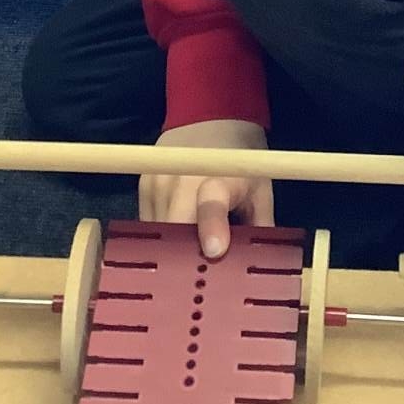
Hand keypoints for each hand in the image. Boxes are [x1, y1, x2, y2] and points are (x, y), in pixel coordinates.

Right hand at [139, 119, 274, 257]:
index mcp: (220, 177)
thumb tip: (256, 269)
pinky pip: (149, 225)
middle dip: (185, 260)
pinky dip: (162, 238)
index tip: (214, 251)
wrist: (212, 118)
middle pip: (175, 229)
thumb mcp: (261, 192)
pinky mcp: (143, 185)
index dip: (212, 227)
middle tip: (199, 285)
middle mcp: (181, 178)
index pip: (211, 202)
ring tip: (188, 263)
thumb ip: (258, 230)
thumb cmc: (241, 161)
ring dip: (172, 251)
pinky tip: (177, 242)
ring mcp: (157, 181)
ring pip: (158, 233)